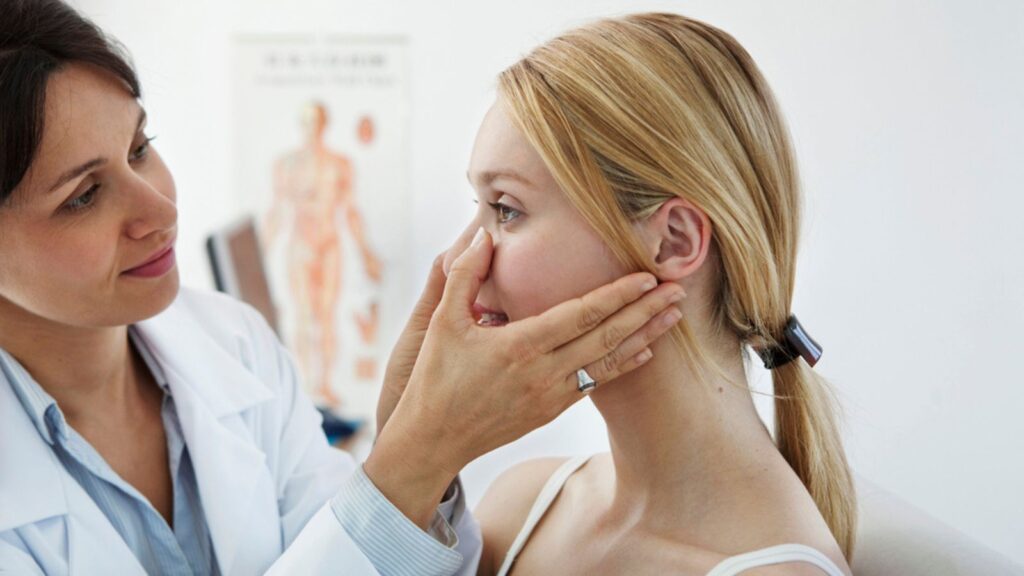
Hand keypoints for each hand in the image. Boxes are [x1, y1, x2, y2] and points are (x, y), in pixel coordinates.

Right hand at [365, 228, 683, 527]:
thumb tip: (481, 235)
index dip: (618, 294)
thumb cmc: (435, 378)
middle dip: (646, 311)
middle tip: (678, 290)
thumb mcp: (441, 322)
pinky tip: (643, 351)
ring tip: (672, 317)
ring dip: (644, 337)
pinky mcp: (551, 411)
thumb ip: (464, 274)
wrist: (433, 440)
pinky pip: (596, 384)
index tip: (646, 276)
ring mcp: (551, 396)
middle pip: (607, 336)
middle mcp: (543, 372)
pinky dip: (623, 365)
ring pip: (609, 362)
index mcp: (520, 346)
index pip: (581, 314)